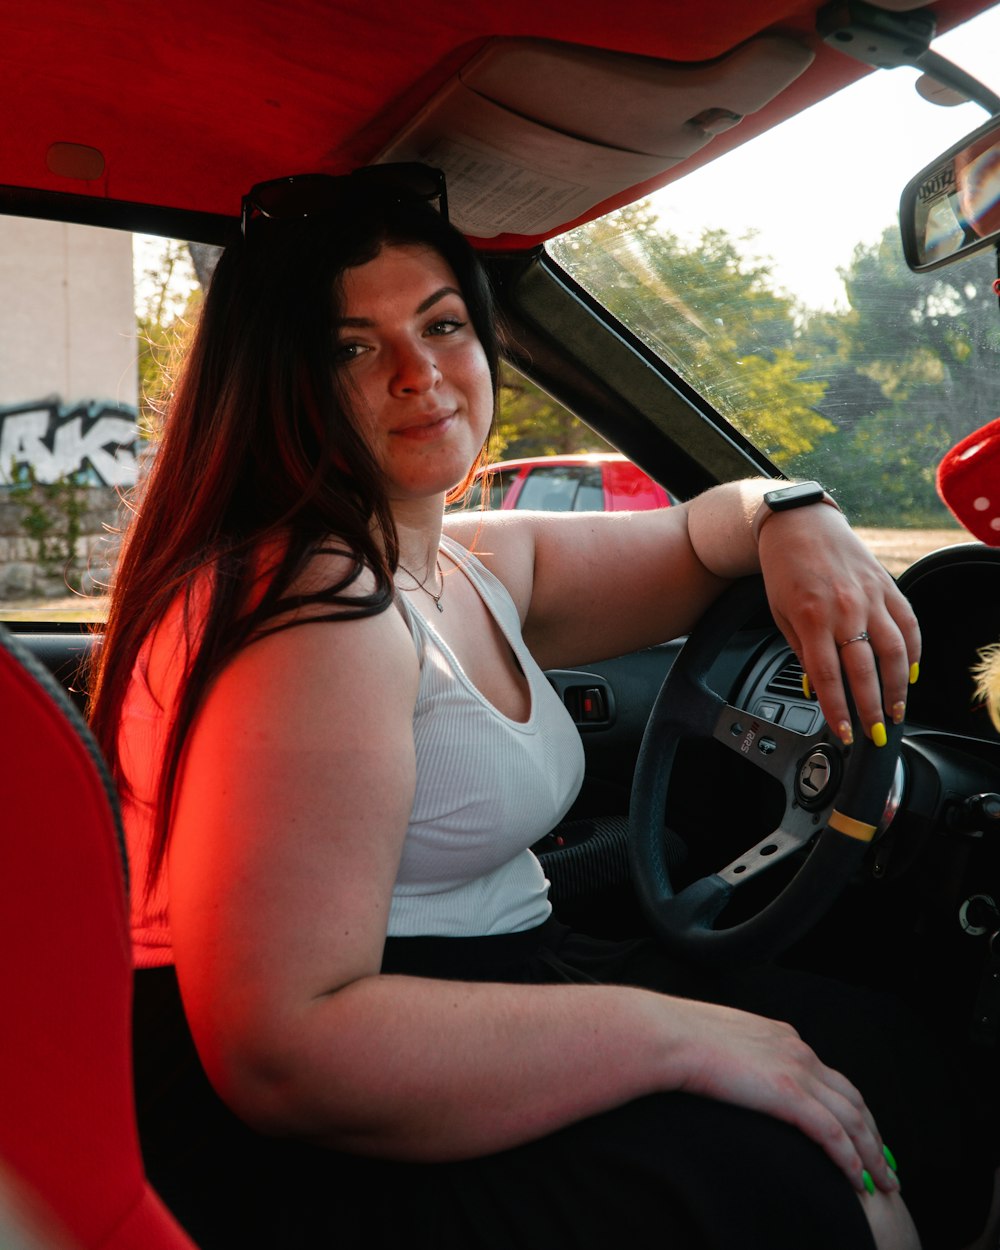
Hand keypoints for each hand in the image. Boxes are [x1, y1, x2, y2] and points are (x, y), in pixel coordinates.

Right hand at [672, 1000, 897, 1194]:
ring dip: (872, 1153)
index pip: (830, 1077)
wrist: (670, 1036)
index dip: (851, 1107)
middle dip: (873, 1133)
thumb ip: (743, 1057)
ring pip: (852, 1119)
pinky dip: (850, 1159)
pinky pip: (833, 1134)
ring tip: (883, 1181)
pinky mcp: (789, 1095)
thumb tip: (737, 1076)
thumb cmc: (681, 1038)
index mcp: (784, 1037)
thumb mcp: (723, 1041)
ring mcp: (797, 1072)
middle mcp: (799, 1051)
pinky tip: (857, 1180)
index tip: (861, 1130)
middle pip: (853, 1098)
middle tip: (885, 1162)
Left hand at [757, 506, 919, 744]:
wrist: (799, 524)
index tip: (844, 732)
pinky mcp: (887, 585)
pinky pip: (908, 623)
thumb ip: (802, 652)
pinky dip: (913, 651)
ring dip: (898, 686)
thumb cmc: (785, 570)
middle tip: (876, 732)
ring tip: (897, 710)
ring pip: (894, 650)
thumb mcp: (781, 615)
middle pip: (865, 669)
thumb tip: (818, 687)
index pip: (827, 675)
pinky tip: (910, 672)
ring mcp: (870, 596)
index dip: (837, 709)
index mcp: (811, 617)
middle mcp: (844, 607)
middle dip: (872, 707)